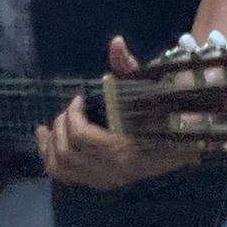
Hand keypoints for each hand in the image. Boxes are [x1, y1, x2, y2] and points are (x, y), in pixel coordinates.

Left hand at [36, 36, 204, 188]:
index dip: (73, 115)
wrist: (181, 144)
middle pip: (67, 151)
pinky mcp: (98, 183)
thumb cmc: (162, 113)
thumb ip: (129, 67)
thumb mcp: (148, 88)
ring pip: (60, 167)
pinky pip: (64, 176)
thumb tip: (116, 43)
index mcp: (123, 148)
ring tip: (50, 125)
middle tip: (69, 109)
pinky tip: (46, 139)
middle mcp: (111, 170)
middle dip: (61, 126)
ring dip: (49, 144)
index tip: (79, 98)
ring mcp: (104, 180)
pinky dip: (49, 158)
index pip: (82, 136)